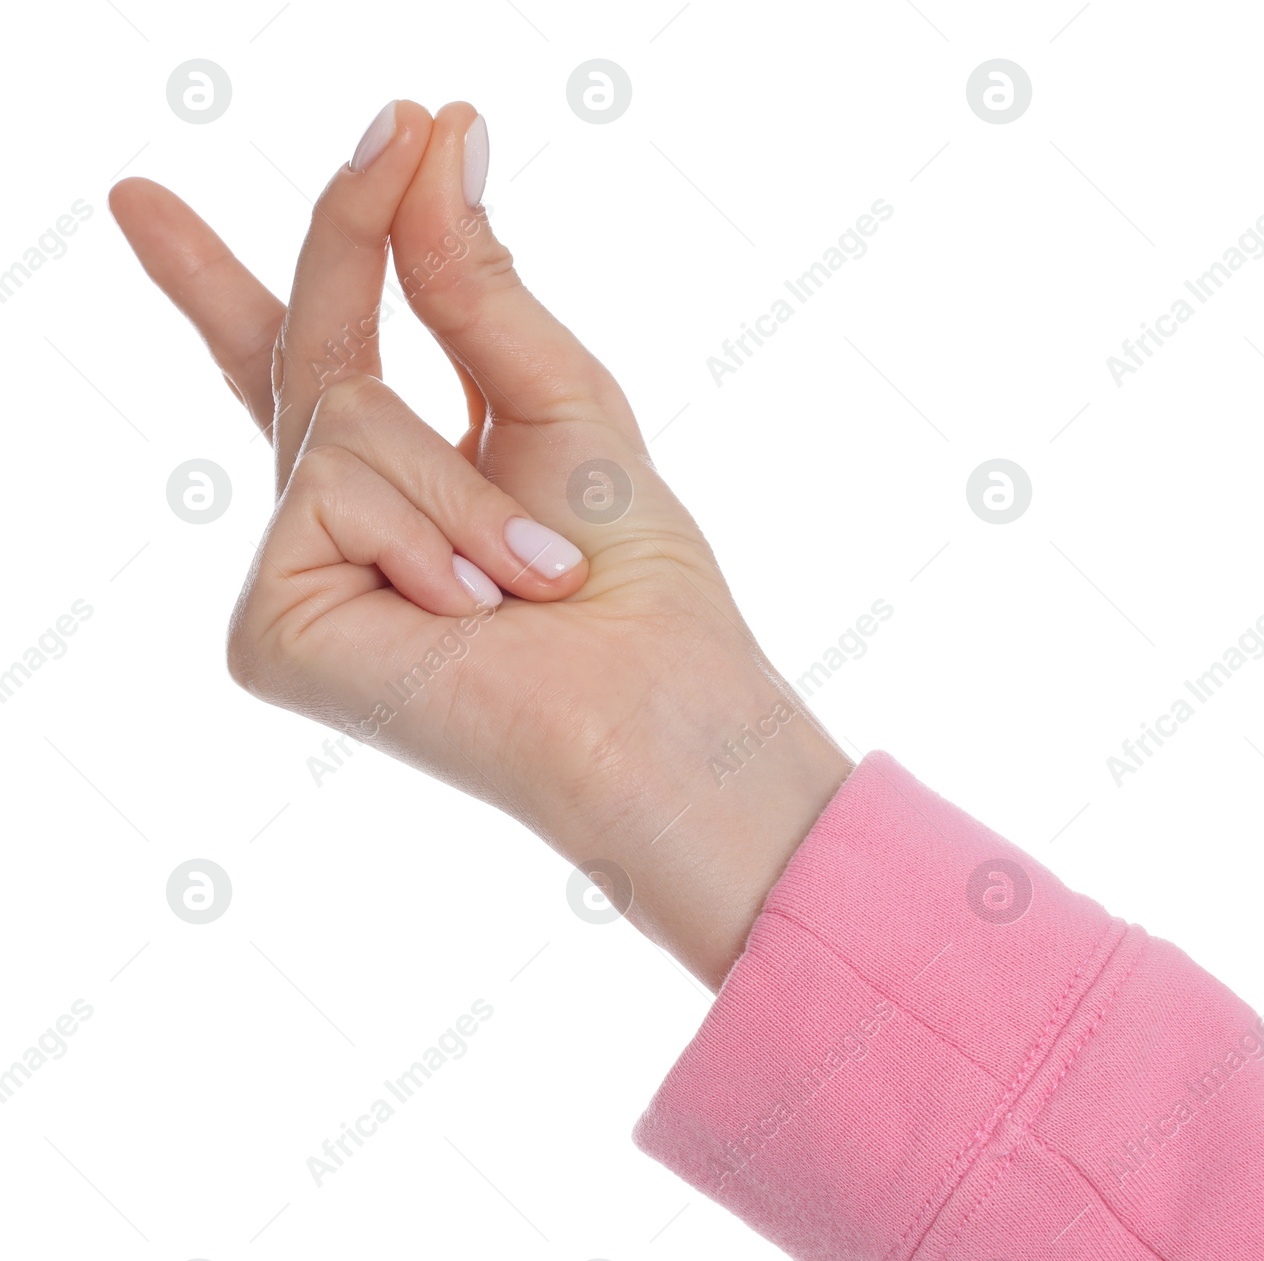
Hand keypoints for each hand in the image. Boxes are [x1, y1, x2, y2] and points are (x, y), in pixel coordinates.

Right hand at [110, 100, 851, 986]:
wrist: (656, 714)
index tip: (187, 189)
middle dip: (340, 237)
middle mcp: (343, 530)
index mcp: (409, 484)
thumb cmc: (632, 584)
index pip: (313, 365)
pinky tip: (469, 616)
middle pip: (308, 350)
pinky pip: (326, 492)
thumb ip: (477, 286)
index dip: (259, 273)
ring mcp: (299, 579)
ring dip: (465, 485)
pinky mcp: (270, 631)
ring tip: (533, 577)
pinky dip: (426, 536)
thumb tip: (440, 136)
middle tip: (388, 122)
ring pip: (344, 417)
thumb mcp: (560, 406)